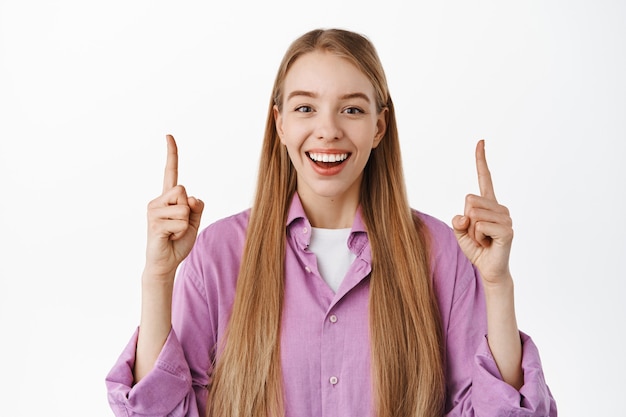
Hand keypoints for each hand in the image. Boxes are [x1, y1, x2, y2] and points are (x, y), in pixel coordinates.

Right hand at [144, 134, 203, 279]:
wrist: (165, 263)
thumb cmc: (178, 241)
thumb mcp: (194, 221)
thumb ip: (196, 207)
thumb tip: (190, 197)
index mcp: (168, 198)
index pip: (171, 172)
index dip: (172, 154)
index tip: (169, 135)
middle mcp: (157, 200)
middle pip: (183, 191)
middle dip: (188, 210)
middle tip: (178, 225)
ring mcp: (153, 211)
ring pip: (183, 208)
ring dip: (185, 223)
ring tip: (173, 232)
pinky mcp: (154, 224)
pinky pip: (180, 222)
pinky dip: (181, 232)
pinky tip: (169, 238)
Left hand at [452, 140, 512, 284]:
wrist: (490, 269)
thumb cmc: (477, 249)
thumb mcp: (460, 232)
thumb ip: (458, 221)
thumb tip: (465, 215)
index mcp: (488, 204)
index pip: (484, 178)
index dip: (481, 160)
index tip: (481, 141)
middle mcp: (500, 207)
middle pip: (469, 200)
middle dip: (466, 220)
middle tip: (477, 234)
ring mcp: (505, 218)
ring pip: (473, 214)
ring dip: (472, 231)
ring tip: (484, 240)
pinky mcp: (507, 230)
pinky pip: (480, 226)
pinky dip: (477, 238)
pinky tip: (488, 244)